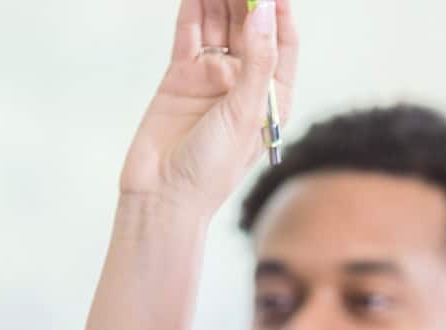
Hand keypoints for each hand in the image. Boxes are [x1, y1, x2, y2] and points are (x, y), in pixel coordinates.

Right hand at [120, 0, 297, 213]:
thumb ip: (257, 62)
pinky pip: (189, 34)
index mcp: (272, 95)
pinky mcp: (180, 76)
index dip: (280, 10)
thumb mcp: (244, 114)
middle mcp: (245, 82)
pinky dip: (193, 8)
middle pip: (250, 26)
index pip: (282, 42)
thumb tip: (265, 14)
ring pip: (219, 24)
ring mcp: (212, 77)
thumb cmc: (212, 168)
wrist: (162, 194)